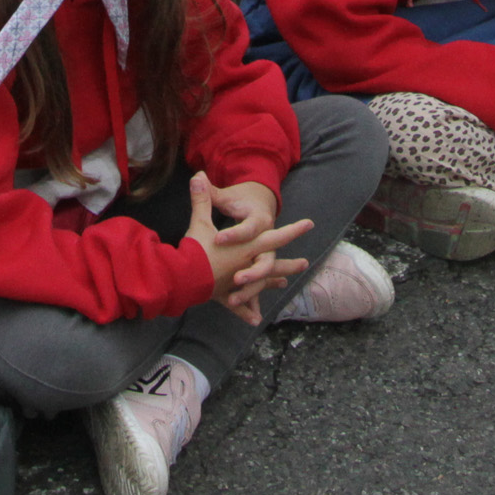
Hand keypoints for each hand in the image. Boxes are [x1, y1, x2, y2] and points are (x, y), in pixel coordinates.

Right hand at [184, 171, 311, 325]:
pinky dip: (246, 311)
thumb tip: (198, 175)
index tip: (310, 224)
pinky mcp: (226, 295)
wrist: (183, 280)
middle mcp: (246, 266)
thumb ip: (202, 200)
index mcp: (246, 248)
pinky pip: (239, 305)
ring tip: (284, 284)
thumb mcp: (200, 223)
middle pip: (273, 264)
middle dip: (290, 265)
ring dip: (271, 283)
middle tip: (306, 264)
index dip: (294, 230)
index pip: (275, 237)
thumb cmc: (195, 251)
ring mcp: (237, 283)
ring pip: (260, 284)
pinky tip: (255, 319)